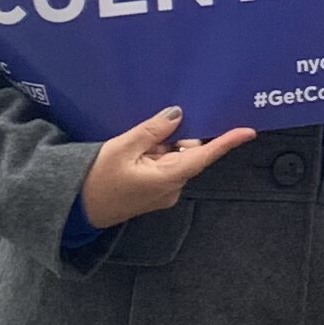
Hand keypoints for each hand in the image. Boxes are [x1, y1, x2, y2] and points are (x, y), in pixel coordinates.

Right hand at [79, 107, 255, 228]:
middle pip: (188, 154)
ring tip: (135, 145)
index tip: (248, 132)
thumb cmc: (94, 180)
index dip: (226, 143)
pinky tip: (136, 152)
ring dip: (162, 147)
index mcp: (167, 178)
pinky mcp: (154, 194)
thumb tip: (177, 115)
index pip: (204, 156)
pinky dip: (155, 156)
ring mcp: (163, 194)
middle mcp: (171, 189)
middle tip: (153, 128)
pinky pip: (163, 168)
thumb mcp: (122, 147)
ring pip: (174, 160)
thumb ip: (153, 130)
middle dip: (176, 137)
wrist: (75, 210)